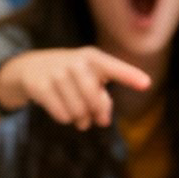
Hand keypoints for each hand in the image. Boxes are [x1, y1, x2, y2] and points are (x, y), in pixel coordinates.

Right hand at [0, 47, 150, 130]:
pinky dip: (65, 118)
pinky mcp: (39, 86)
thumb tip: (103, 119)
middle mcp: (75, 62)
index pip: (114, 68)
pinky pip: (62, 115)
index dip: (130, 76)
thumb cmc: (72, 75)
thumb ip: (103, 98)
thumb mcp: (90, 79)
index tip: (147, 84)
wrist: (31, 67)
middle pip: (94, 100)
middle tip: (96, 118)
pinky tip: (60, 108)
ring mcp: (55, 73)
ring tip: (78, 113)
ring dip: (81, 119)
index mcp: (93, 58)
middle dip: (97, 113)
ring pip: (78, 112)